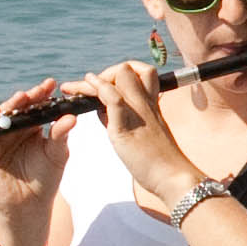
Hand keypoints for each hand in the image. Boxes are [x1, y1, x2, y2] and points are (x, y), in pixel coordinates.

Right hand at [0, 81, 78, 244]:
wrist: (29, 205)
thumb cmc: (46, 178)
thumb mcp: (56, 154)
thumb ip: (61, 136)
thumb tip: (72, 117)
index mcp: (31, 127)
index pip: (35, 106)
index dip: (41, 94)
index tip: (51, 84)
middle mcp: (13, 131)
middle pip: (17, 109)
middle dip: (24, 98)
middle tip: (33, 91)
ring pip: (0, 119)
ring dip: (8, 108)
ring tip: (19, 99)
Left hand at [83, 61, 205, 214]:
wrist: (173, 175)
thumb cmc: (160, 161)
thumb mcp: (143, 134)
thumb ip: (126, 120)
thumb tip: (104, 113)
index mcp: (151, 106)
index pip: (140, 76)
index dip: (119, 76)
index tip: (101, 87)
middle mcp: (145, 104)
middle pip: (130, 69)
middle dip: (104, 73)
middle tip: (85, 88)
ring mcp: (137, 112)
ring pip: (121, 76)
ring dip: (93, 79)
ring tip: (73, 88)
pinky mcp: (126, 126)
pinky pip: (113, 98)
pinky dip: (97, 88)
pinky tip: (85, 87)